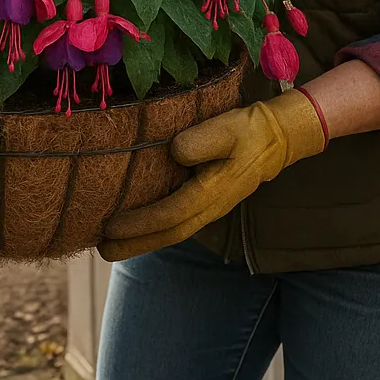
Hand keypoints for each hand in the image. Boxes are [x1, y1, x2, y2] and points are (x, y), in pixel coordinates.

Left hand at [98, 89, 326, 262]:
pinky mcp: (208, 201)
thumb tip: (175, 152)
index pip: (169, 214)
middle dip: (134, 244)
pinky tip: (138, 229)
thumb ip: (201, 141)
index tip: (110, 227)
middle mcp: (209, 207)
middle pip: (168, 233)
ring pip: (173, 231)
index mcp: (211, 192)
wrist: (277, 138)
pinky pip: (177, 222)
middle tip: (102, 252)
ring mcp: (210, 208)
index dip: (139, 223)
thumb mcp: (226, 128)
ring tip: (112, 247)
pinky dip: (155, 230)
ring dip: (143, 242)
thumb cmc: (249, 130)